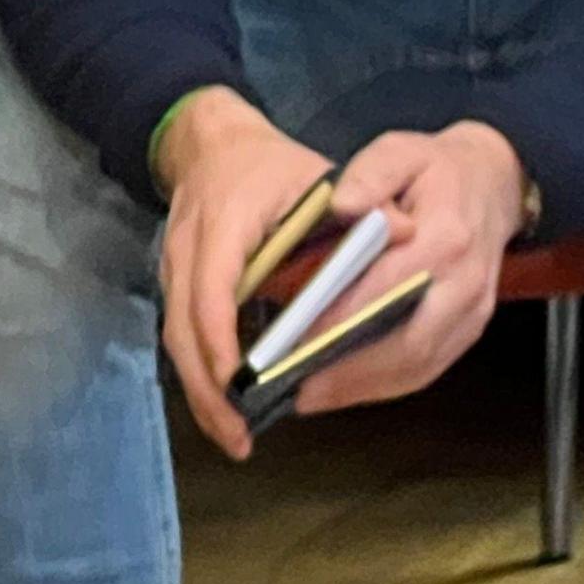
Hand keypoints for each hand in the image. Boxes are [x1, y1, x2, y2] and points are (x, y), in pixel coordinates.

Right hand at [154, 88, 334, 459]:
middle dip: (209, 389)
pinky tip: (228, 409)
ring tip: (234, 437)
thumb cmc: (274, 167)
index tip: (241, 380)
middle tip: (238, 436)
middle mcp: (187, 252)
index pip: (213, 287)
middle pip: (185, 330)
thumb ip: (362, 205)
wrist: (215, 146)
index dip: (223, 338)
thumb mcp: (318, 177)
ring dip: (203, 393)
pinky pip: (185, 337)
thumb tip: (407, 231)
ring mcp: (175, 271)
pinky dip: (204, 375)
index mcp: (223, 223)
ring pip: (178, 341)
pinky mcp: (178, 287)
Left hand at [292, 121, 529, 420]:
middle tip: (294, 389)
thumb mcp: (400, 151)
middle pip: (404, 342)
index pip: (384, 289)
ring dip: (363, 388)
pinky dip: (385, 385)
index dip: (338, 320)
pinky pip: (428, 368)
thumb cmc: (438, 170)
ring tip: (312, 398)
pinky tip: (347, 390)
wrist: (495, 184)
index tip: (293, 342)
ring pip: (417, 364)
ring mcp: (473, 311)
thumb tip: (343, 205)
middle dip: (348, 372)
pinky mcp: (471, 328)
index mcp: (445, 237)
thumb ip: (369, 175)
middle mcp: (464, 282)